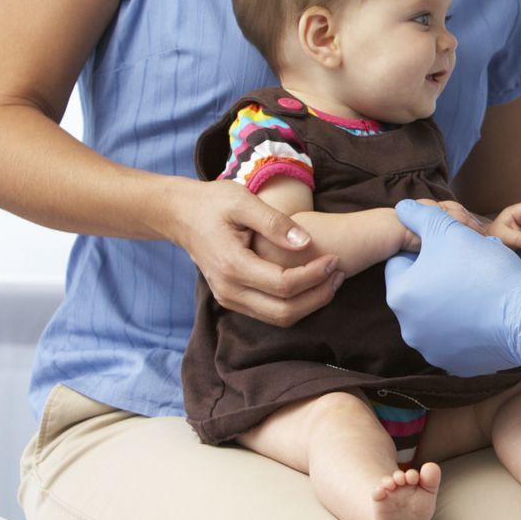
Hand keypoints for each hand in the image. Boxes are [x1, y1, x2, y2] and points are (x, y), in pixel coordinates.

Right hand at [163, 178, 339, 326]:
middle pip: (284, 311)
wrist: (180, 215)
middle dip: (319, 296)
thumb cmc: (213, 203)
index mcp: (231, 265)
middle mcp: (228, 290)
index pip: (284, 285)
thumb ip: (275, 223)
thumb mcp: (243, 201)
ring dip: (310, 303)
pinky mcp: (232, 300)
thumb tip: (306, 243)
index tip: (335, 258)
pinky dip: (296, 304)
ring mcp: (228, 299)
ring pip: (279, 318)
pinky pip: (270, 313)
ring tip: (332, 278)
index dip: (315, 275)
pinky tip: (312, 283)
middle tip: (340, 272)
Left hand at [384, 199, 520, 372]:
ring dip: (452, 301)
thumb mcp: (450, 231)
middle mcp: (408, 328)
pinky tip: (485, 312)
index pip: (402, 262)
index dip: (427, 250)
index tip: (452, 249)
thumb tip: (403, 208)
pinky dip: (466, 325)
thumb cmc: (485, 271)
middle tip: (468, 266)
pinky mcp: (455, 364)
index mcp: (400, 296)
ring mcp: (431, 349)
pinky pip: (456, 337)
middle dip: (439, 276)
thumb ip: (420, 217)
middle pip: (420, 290)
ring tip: (479, 288)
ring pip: (437, 315)